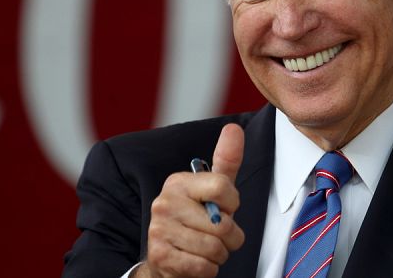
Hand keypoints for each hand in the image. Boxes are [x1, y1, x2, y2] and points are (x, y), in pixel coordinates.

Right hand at [137, 123, 245, 277]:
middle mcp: (165, 202)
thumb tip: (233, 129)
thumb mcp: (213, 190)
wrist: (167, 258)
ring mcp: (159, 229)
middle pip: (222, 223)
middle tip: (217, 235)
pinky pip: (204, 267)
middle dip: (230, 237)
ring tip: (207, 249)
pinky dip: (208, 269)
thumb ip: (226, 161)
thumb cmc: (196, 222)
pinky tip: (197, 261)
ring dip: (219, 254)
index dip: (233, 204)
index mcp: (178, 182)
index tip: (225, 208)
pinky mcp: (160, 256)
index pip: (223, 187)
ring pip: (215, 248)